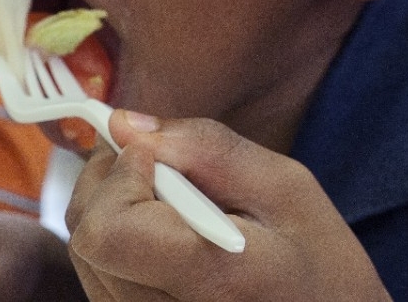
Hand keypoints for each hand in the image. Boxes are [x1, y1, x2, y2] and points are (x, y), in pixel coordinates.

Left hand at [66, 112, 387, 301]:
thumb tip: (128, 124)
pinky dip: (118, 250)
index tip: (154, 157)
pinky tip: (164, 243)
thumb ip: (207, 149)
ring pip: (86, 260)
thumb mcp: (288, 191)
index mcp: (212, 279)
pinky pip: (101, 283)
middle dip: (111, 185)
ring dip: (113, 217)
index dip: (119, 178)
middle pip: (86, 237)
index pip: (107, 228)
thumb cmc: (322, 271)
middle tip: (159, 169)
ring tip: (172, 212)